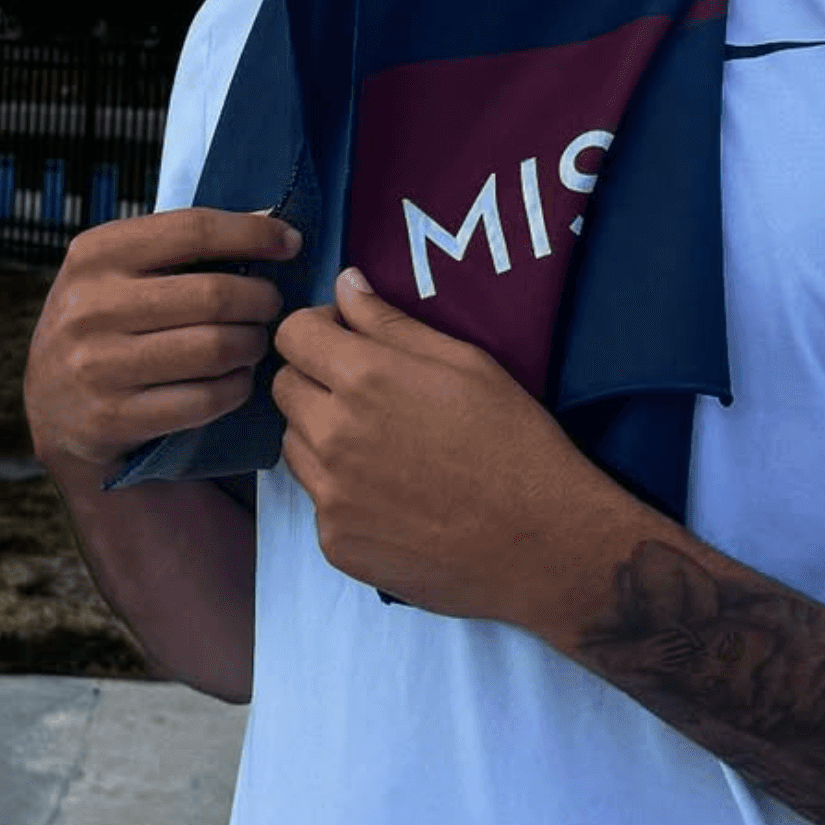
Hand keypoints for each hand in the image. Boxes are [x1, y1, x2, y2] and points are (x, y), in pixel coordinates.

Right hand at [22, 205, 300, 473]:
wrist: (53, 409)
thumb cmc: (104, 325)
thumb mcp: (117, 272)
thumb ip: (179, 247)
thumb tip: (269, 220)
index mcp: (94, 255)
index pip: (192, 230)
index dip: (252, 234)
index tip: (291, 242)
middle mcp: (90, 307)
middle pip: (213, 294)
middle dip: (261, 299)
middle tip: (270, 305)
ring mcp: (98, 366)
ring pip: (215, 348)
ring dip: (252, 345)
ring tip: (253, 342)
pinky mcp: (114, 418)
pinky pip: (205, 399)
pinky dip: (236, 387)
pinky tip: (236, 379)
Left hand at [270, 266, 621, 629]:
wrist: (541, 542)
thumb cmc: (513, 442)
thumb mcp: (464, 363)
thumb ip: (391, 323)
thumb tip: (345, 283)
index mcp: (363, 378)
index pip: (292, 333)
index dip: (318, 329)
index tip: (348, 340)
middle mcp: (333, 434)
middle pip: (284, 387)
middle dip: (315, 380)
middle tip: (369, 395)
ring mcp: (330, 494)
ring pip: (294, 445)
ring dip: (322, 436)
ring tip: (384, 447)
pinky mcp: (336, 542)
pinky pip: (318, 501)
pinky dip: (344, 493)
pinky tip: (394, 497)